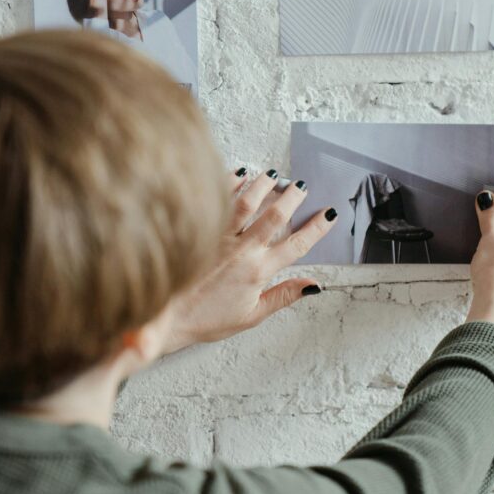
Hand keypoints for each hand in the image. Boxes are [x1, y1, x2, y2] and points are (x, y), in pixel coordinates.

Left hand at [163, 169, 337, 352]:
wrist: (165, 317)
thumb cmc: (206, 319)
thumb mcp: (252, 315)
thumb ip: (284, 296)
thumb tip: (313, 286)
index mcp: (259, 271)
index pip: (297, 244)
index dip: (316, 228)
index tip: (328, 214)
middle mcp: (242, 250)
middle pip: (275, 215)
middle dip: (292, 197)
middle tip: (301, 186)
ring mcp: (221, 237)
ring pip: (247, 202)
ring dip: (263, 185)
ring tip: (274, 175)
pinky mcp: (201, 231)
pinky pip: (219, 200)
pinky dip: (231, 183)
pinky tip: (240, 173)